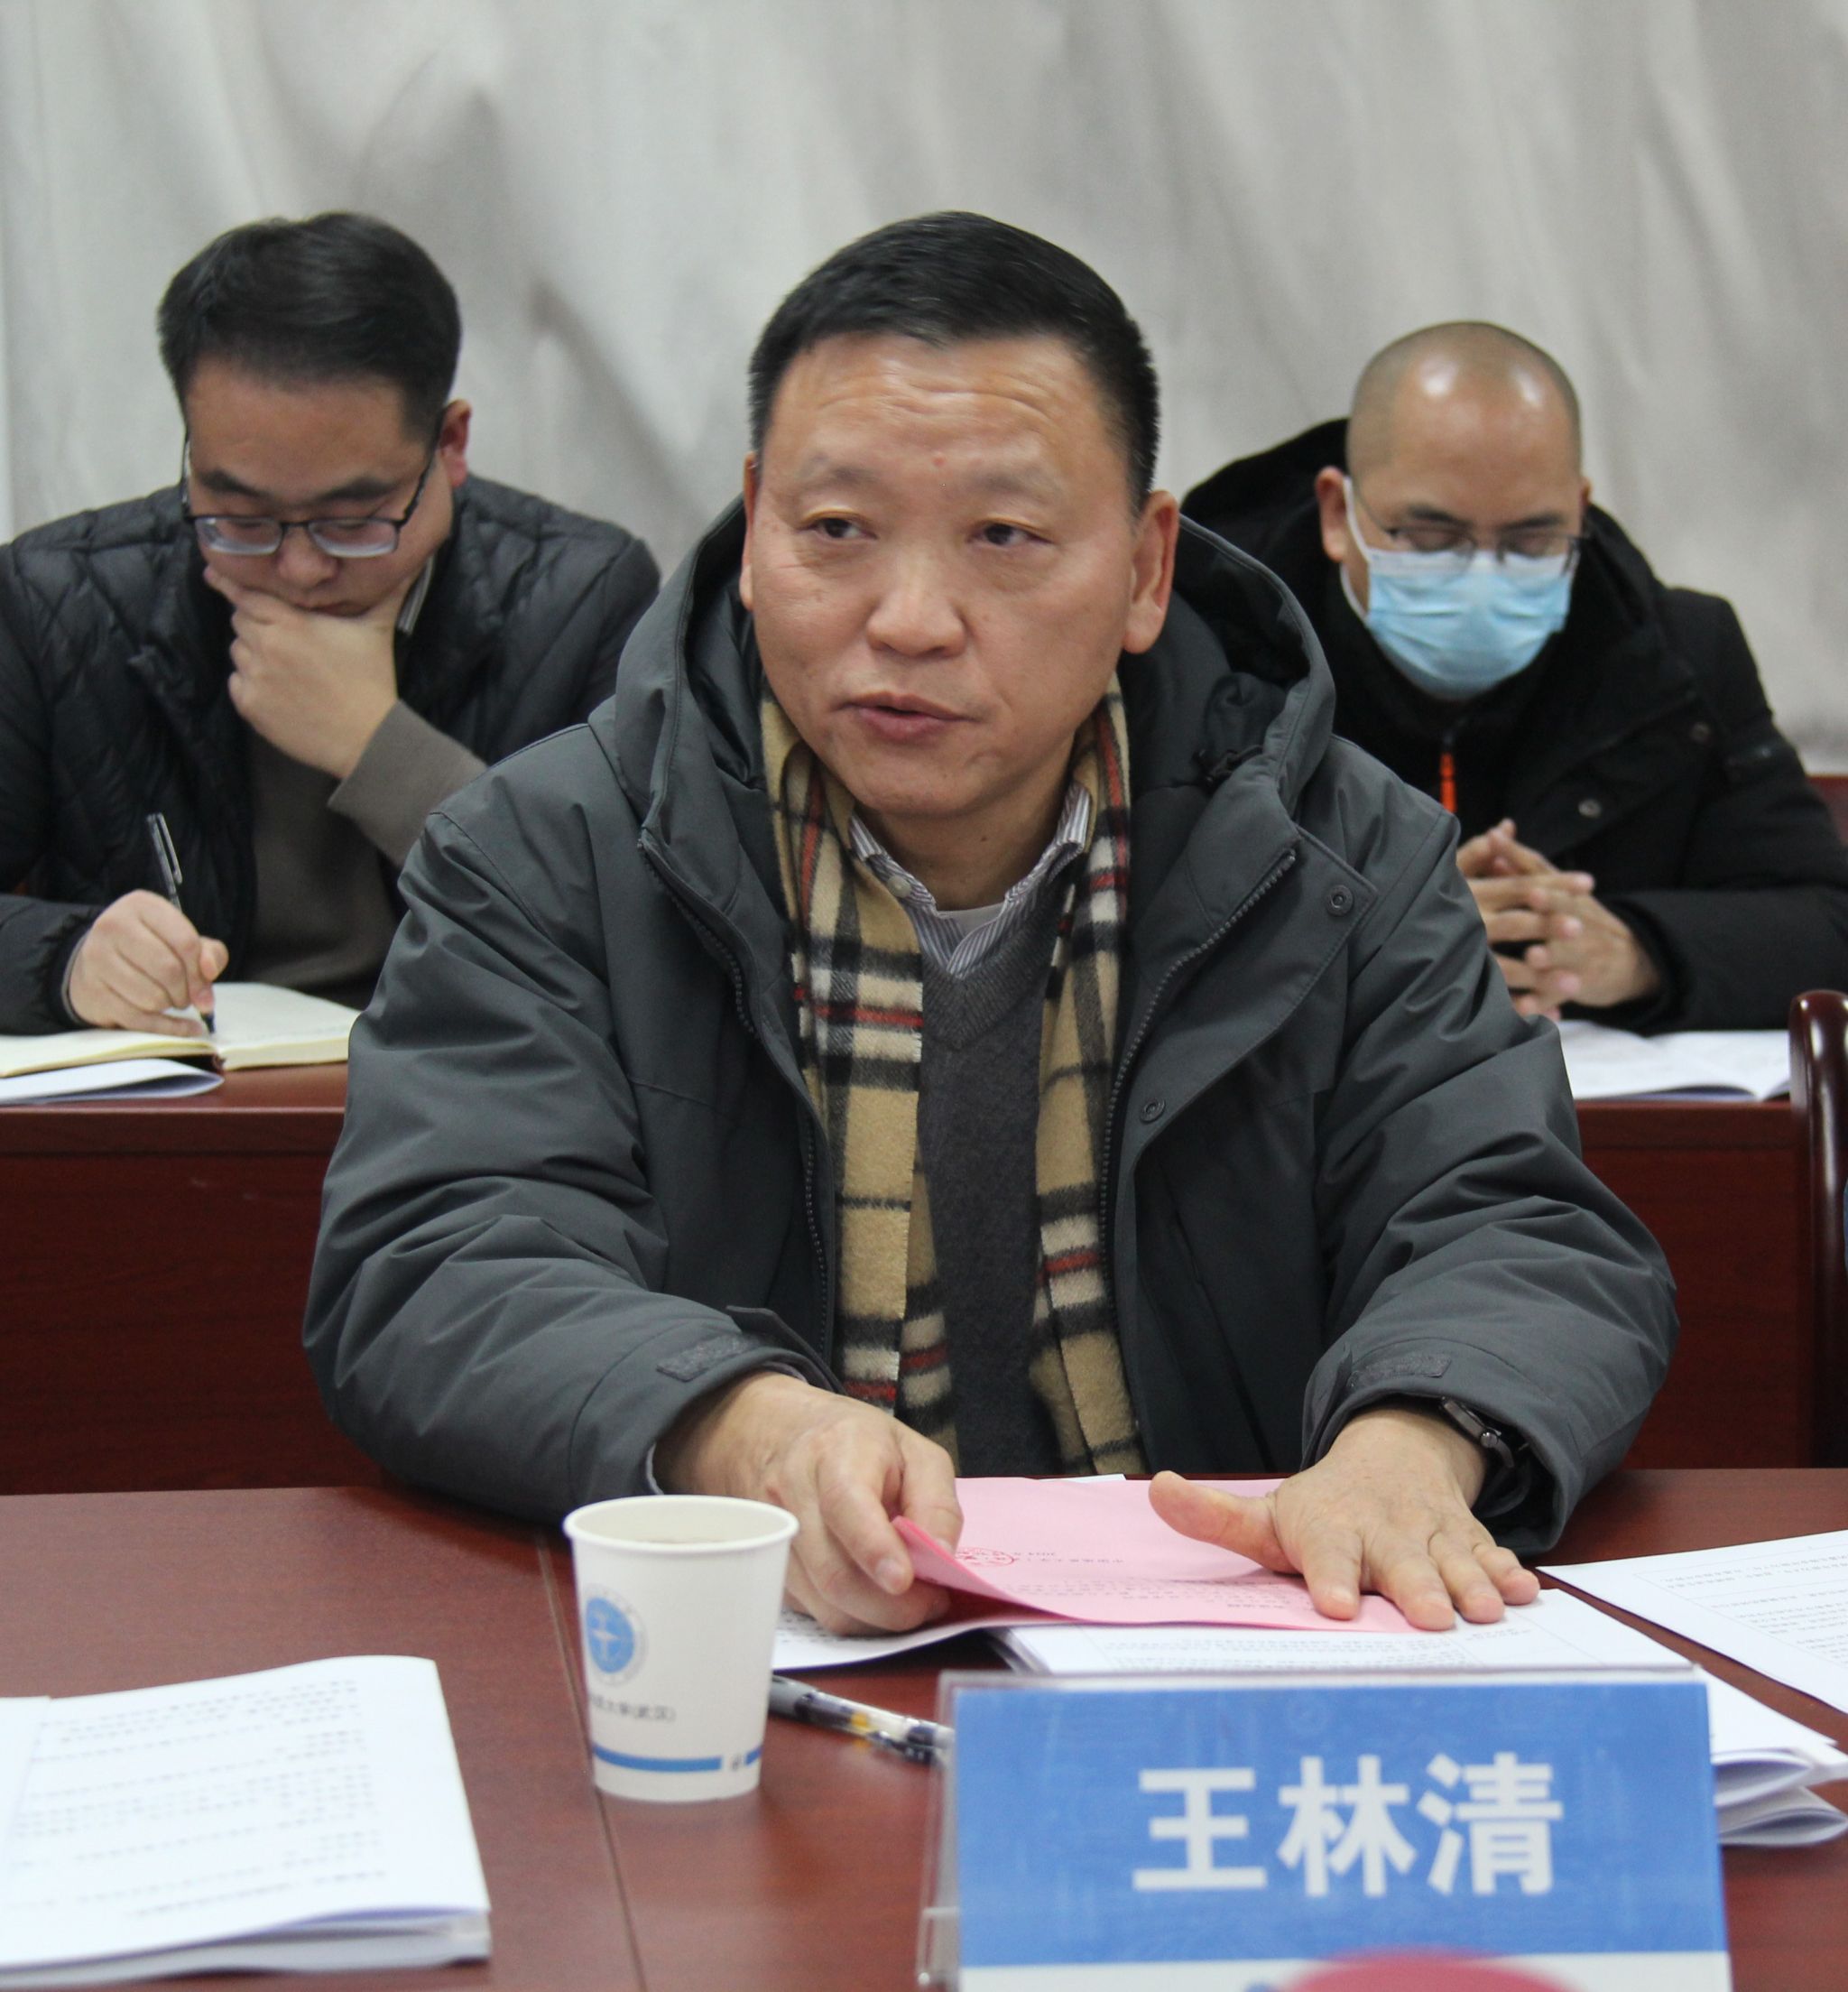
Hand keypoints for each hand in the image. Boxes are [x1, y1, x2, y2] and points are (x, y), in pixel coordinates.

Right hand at [66, 890, 227, 1034]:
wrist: (94, 964)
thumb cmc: (149, 949)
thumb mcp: (181, 939)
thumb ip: (208, 952)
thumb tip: (210, 971)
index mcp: (141, 906)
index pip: (186, 943)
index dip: (202, 971)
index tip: (205, 985)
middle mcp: (113, 926)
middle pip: (169, 970)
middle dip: (186, 991)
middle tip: (187, 996)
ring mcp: (96, 959)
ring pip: (152, 997)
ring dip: (170, 1006)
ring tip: (169, 999)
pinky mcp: (91, 991)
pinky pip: (138, 1019)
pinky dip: (167, 1027)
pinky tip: (184, 1027)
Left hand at [205, 565, 404, 777]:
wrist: (366, 738)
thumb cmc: (371, 681)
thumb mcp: (377, 631)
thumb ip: (386, 594)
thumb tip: (411, 566)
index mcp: (290, 622)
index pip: (245, 593)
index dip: (230, 583)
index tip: (214, 573)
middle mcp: (266, 645)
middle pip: (240, 619)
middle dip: (256, 622)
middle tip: (284, 636)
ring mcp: (255, 677)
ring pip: (238, 651)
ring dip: (254, 653)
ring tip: (286, 667)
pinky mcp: (250, 705)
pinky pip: (237, 682)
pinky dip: (251, 684)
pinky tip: (281, 691)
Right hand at [654, 1371, 963, 1634]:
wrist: (781, 1435)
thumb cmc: (860, 1445)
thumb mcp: (915, 1452)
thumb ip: (935, 1503)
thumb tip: (942, 1557)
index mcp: (834, 1453)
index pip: (845, 1504)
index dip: (873, 1547)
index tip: (903, 1580)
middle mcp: (791, 1494)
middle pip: (834, 1569)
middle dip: (889, 1605)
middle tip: (931, 1604)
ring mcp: (771, 1534)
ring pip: (823, 1600)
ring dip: (875, 1617)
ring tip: (910, 1603)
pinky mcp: (769, 1566)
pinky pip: (812, 1609)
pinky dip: (853, 1615)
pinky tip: (875, 1598)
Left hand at [1148, 1402, 1538, 1630]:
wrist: (1393, 1460)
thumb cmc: (1321, 1510)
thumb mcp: (1268, 1516)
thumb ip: (1214, 1518)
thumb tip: (1157, 1489)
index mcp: (1329, 1531)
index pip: (1328, 1555)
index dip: (1332, 1578)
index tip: (1336, 1606)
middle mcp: (1383, 1533)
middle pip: (1400, 1564)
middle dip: (1415, 1589)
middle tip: (1428, 1619)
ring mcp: (1430, 1536)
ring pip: (1454, 1560)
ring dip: (1470, 1584)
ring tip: (1482, 1613)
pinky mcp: (1469, 1541)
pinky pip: (1492, 1554)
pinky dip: (1508, 1572)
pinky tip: (1524, 1591)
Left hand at [1456, 821, 1658, 1016]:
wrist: (1631, 959)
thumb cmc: (1579, 917)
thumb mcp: (1561, 889)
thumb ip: (1526, 865)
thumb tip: (1494, 834)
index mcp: (1569, 901)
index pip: (1557, 888)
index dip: (1546, 885)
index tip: (1532, 885)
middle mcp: (1577, 928)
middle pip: (1565, 921)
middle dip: (1550, 916)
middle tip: (1534, 907)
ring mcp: (1577, 960)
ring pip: (1562, 959)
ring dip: (1548, 959)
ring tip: (1533, 957)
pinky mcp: (1572, 988)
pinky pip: (1555, 997)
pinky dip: (1540, 1003)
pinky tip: (1523, 1009)